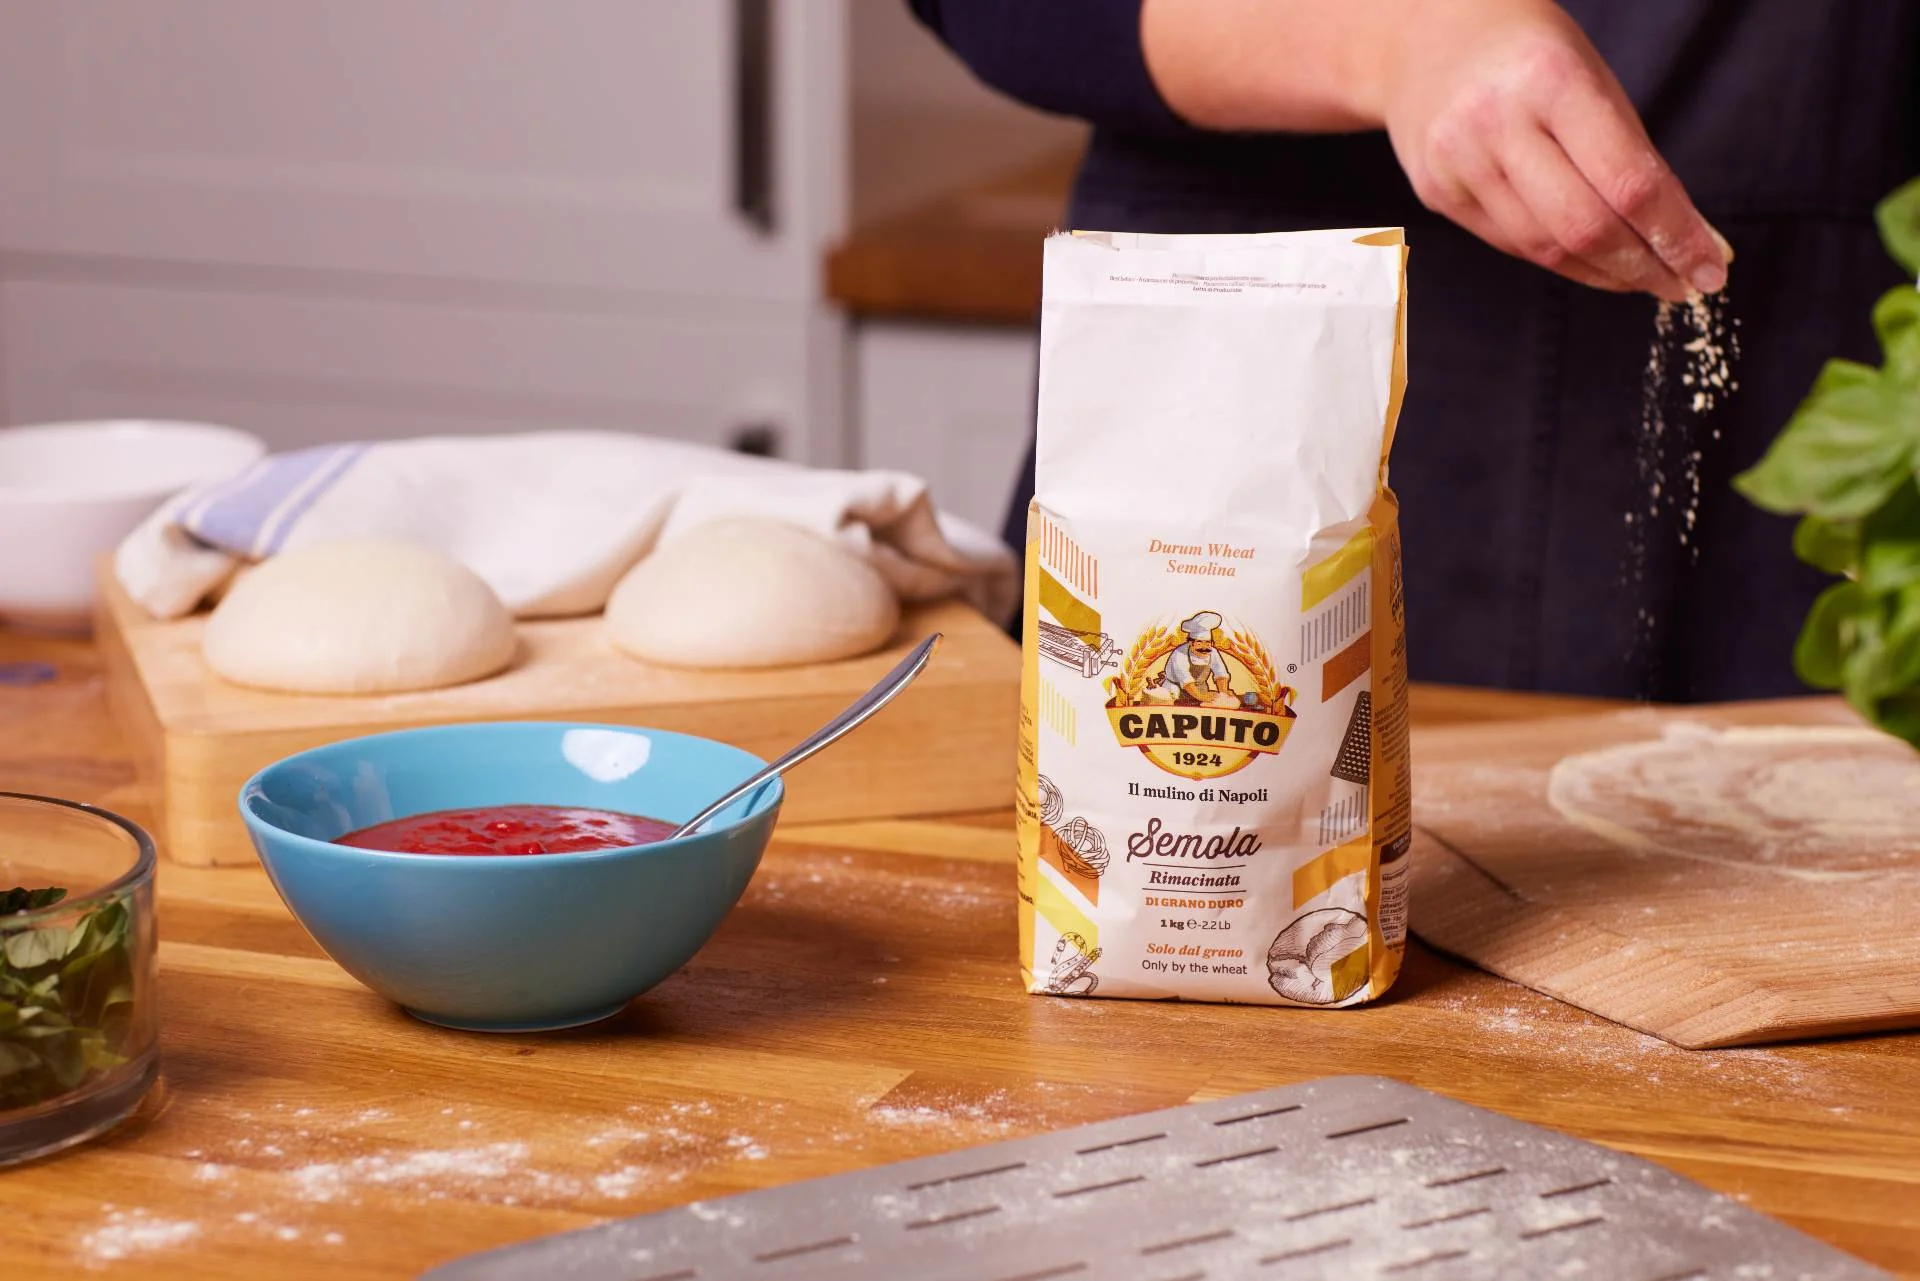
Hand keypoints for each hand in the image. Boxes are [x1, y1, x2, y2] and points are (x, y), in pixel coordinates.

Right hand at [1377, 0, 1728, 299]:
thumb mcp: (1592, 77)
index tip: (1710, 267)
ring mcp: (1458, 163)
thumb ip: (1633, 154)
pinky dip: (1560, 260)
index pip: (1628, 181)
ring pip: (1544, 247)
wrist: (1427, 38)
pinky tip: (1591, 262)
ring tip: (1643, 277)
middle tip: (1681, 285)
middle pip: (1584, 226)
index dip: (1676, 235)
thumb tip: (1690, 236)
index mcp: (1552, 81)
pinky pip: (1511, 244)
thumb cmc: (1529, 55)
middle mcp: (1497, 123)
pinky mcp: (1438, 193)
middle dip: (1643, 267)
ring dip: (1604, 273)